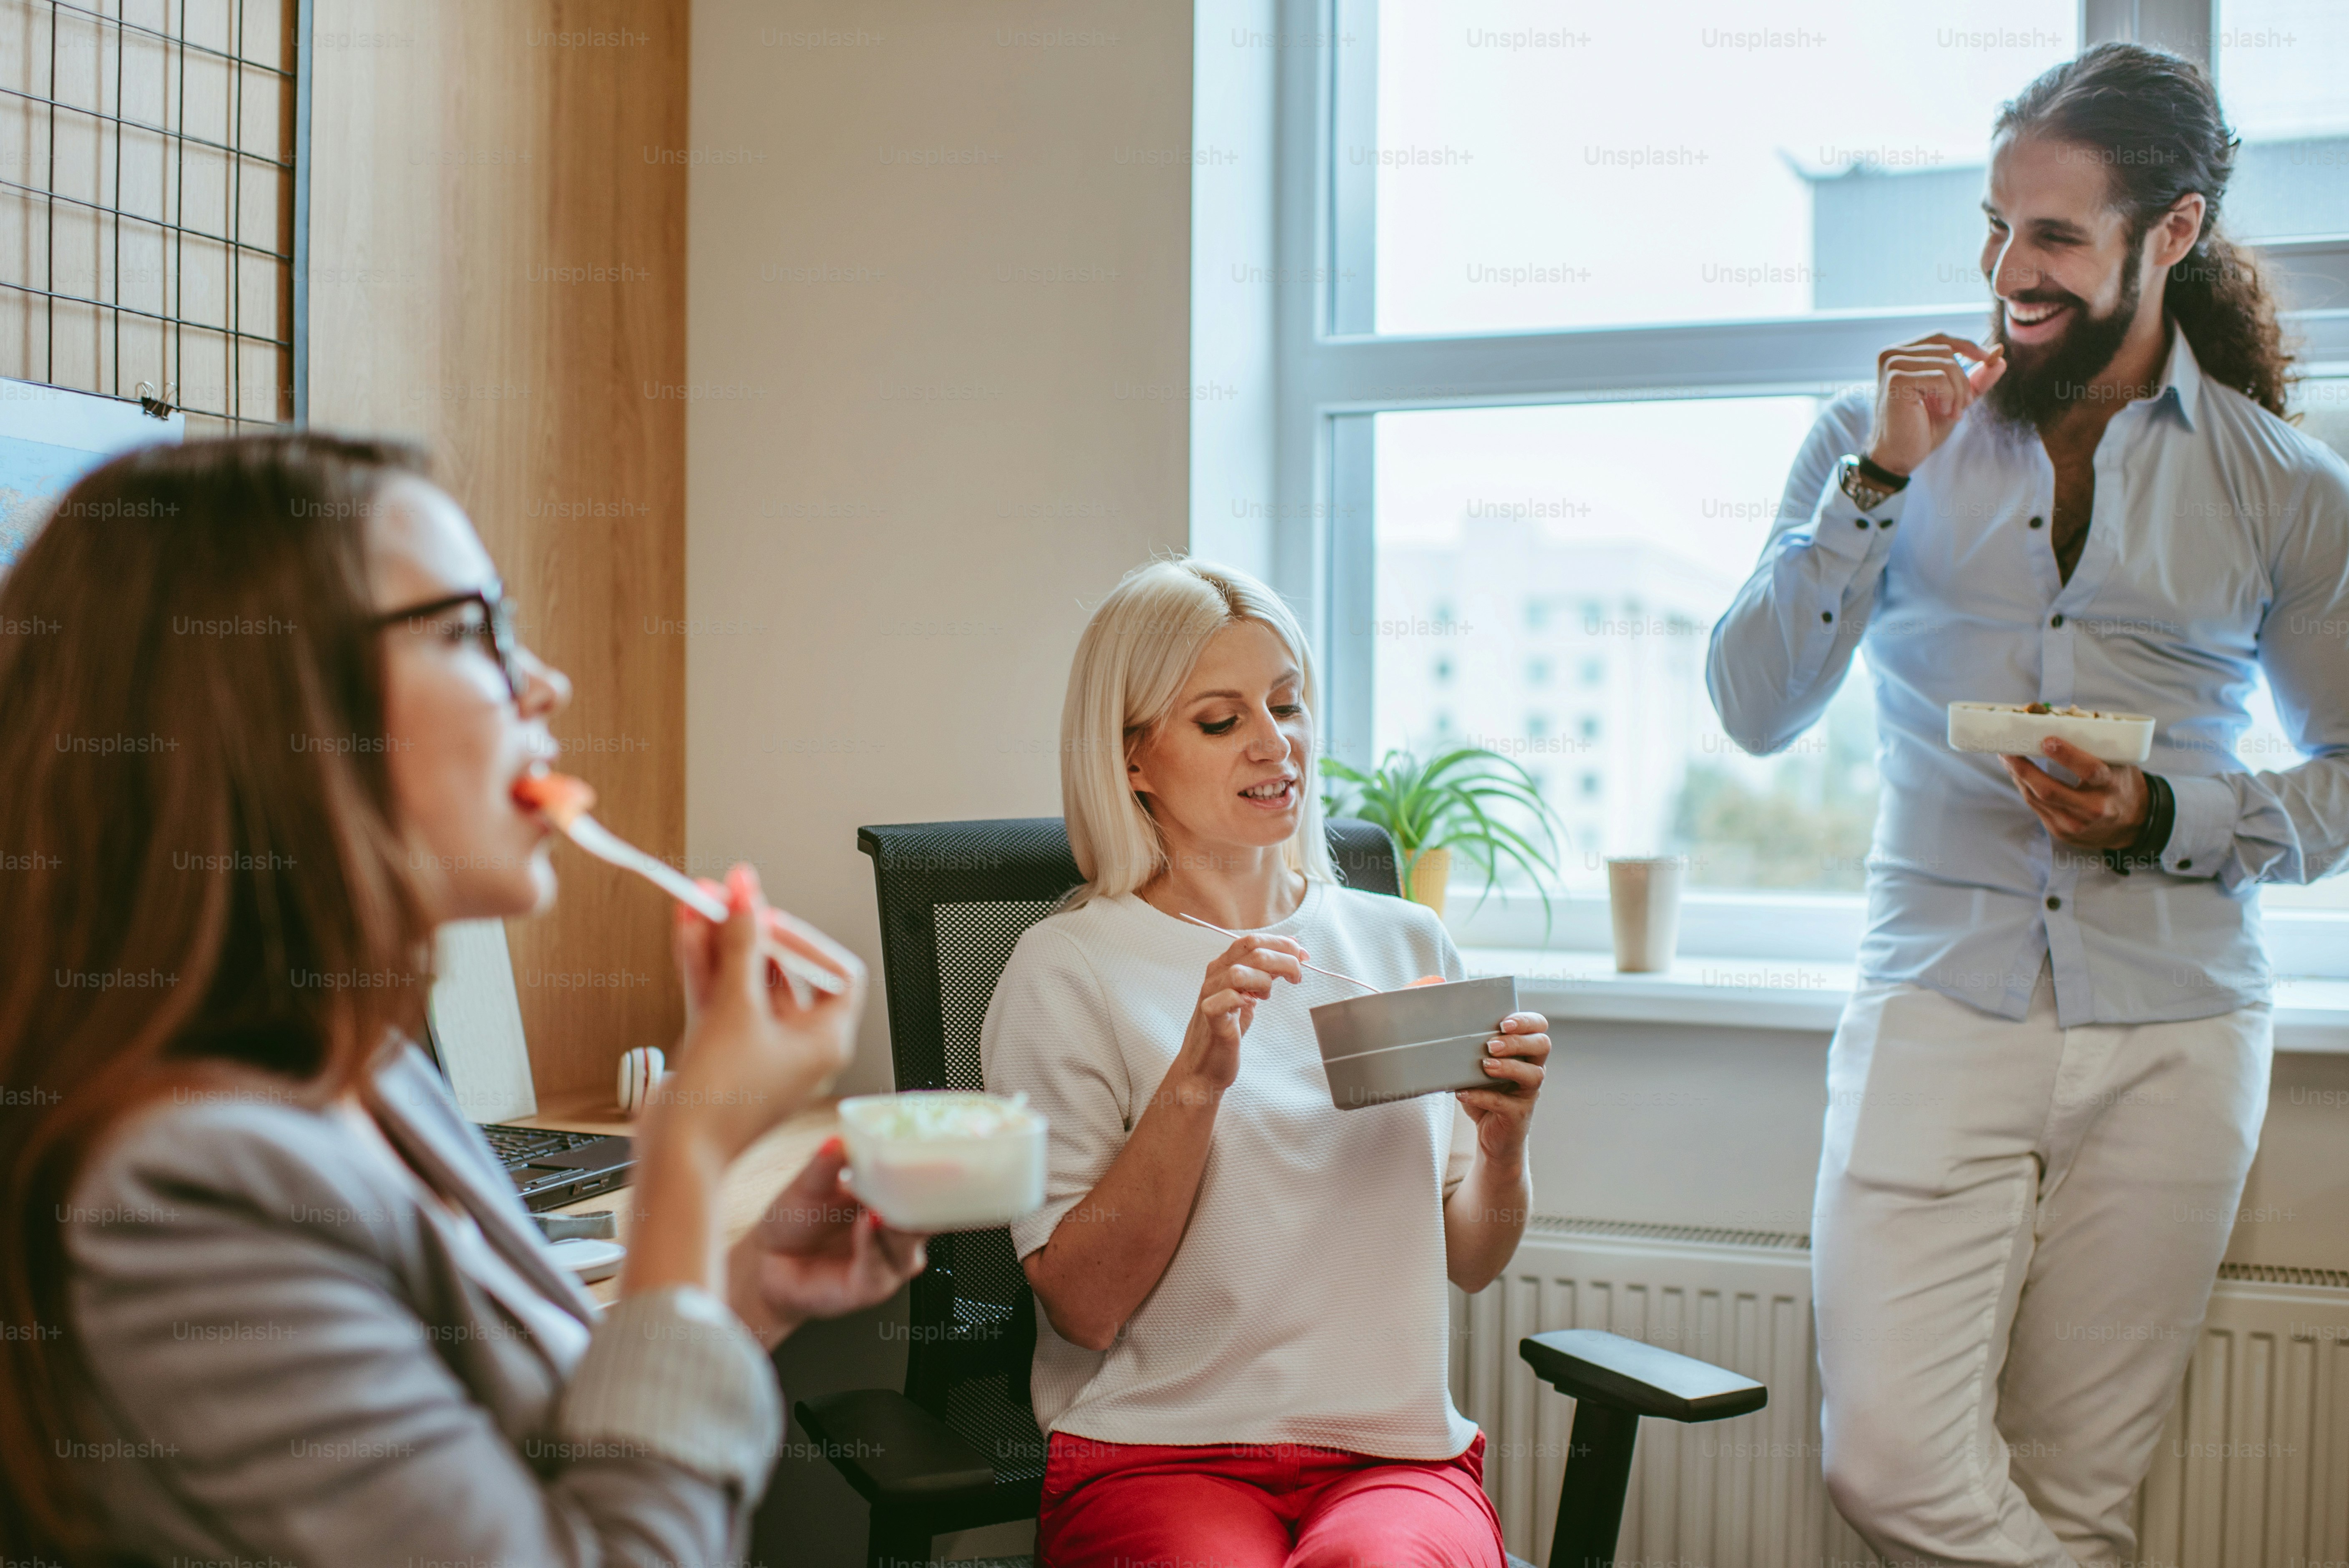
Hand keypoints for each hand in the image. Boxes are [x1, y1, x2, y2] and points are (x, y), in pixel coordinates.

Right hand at [655, 864, 865, 1161]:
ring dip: (722, 943)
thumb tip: (746, 901)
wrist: (676, 1153)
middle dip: (751, 931)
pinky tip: (689, 930)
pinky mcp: (723, 1053)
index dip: (805, 941)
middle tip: (728, 895)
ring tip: (701, 900)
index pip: (835, 974)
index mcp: (825, 1042)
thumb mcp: (736, 1009)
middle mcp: (797, 1046)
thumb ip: (742, 948)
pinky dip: (706, 968)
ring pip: (744, 982)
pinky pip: (720, 1000)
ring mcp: (758, 1049)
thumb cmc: (720, 1102)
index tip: (769, 920)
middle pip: (782, 972)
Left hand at [727, 1137, 926, 1349]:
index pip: (926, 1184)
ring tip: (885, 1203)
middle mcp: (898, 1231)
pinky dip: (874, 1243)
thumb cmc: (797, 1221)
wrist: (769, 1262)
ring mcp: (888, 1259)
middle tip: (922, 1175)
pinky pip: (878, 1266)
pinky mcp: (871, 1286)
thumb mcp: (809, 1185)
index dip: (936, 1170)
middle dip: (926, 1197)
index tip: (936, 1151)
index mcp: (892, 1198)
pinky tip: (868, 1224)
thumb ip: (826, 1164)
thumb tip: (837, 1139)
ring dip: (898, 1222)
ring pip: (908, 1242)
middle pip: (927, 1215)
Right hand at [1168, 934, 1305, 1096]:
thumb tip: (1290, 952)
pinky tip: (1250, 1005)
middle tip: (1297, 974)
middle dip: (1283, 959)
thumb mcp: (1249, 995)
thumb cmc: (1226, 1030)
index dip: (1281, 944)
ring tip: (1268, 995)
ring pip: (1239, 972)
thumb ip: (1264, 973)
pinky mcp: (1210, 1017)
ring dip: (1264, 980)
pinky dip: (1243, 999)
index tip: (1302, 955)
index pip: (1252, 940)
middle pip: (1251, 951)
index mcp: (1223, 966)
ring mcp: (1209, 995)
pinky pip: (1226, 999)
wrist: (1204, 1066)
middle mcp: (1215, 976)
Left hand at [1457, 1011, 1548, 1167]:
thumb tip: (1447, 1031)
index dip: (1526, 1021)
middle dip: (1518, 1041)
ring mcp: (1528, 1093)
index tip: (1504, 1022)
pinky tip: (1463, 1093)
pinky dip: (1482, 1096)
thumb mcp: (1479, 1069)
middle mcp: (1533, 1070)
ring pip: (1533, 1074)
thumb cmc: (1486, 1095)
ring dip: (1508, 1066)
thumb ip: (1473, 1051)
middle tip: (1492, 1044)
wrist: (1493, 1136)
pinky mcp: (1517, 1114)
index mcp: (1526, 1053)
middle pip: (1542, 1045)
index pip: (1539, 1028)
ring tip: (1485, 1064)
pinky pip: (1505, 1104)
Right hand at [1865, 334, 2005, 475]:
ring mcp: (1892, 365)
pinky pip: (1940, 378)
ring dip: (1958, 392)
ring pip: (1946, 364)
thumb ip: (1975, 378)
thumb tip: (2000, 357)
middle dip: (1963, 380)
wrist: (1899, 456)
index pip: (1939, 338)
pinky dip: (1949, 397)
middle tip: (1963, 407)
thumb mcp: (1955, 398)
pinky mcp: (1896, 379)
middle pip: (1947, 351)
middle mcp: (1892, 355)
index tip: (1989, 358)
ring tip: (1953, 413)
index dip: (1966, 345)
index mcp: (1901, 355)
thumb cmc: (1921, 428)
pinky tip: (1942, 412)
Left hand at [2000, 737, 2149, 849]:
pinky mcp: (2062, 832)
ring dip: (2018, 776)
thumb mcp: (2120, 763)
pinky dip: (2024, 788)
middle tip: (2008, 750)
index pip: (2090, 771)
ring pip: (2038, 799)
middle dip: (2025, 769)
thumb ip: (2097, 742)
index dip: (2067, 756)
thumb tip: (2068, 713)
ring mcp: (2076, 824)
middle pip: (2051, 791)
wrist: (2133, 824)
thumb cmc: (2121, 784)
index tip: (2047, 740)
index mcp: (2112, 786)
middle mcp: (2094, 808)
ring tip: (2007, 757)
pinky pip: (2036, 807)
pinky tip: (2017, 774)